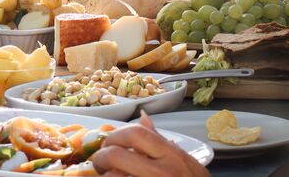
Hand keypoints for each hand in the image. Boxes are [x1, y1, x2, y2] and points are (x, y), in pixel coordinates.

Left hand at [92, 111, 210, 176]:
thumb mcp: (188, 164)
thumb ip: (163, 143)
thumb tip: (143, 117)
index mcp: (173, 156)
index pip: (136, 134)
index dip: (116, 135)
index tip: (110, 142)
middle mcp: (162, 172)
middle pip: (117, 154)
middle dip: (102, 157)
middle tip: (100, 162)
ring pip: (113, 176)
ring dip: (105, 175)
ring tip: (106, 176)